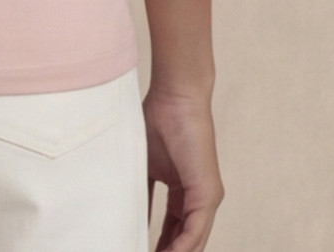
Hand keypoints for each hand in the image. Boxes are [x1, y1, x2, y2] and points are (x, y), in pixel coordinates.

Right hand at [143, 85, 224, 251]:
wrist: (176, 97)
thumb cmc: (158, 120)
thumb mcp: (143, 164)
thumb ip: (140, 191)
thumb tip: (126, 214)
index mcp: (183, 191)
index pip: (172, 230)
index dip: (158, 246)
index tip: (137, 249)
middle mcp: (199, 199)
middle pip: (183, 239)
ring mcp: (206, 198)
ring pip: (192, 241)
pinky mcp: (208, 193)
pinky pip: (195, 231)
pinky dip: (182, 247)